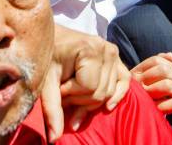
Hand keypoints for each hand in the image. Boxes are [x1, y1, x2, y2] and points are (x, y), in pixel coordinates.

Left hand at [41, 26, 130, 141]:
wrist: (54, 36)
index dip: (70, 95)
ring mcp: (114, 52)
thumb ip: (52, 108)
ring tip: (73, 93)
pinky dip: (117, 95)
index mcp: (90, 49)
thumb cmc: (48, 56)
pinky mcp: (117, 57)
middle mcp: (107, 49)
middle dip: (79, 100)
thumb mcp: (46, 81)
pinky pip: (124, 80)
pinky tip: (107, 107)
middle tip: (63, 93)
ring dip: (90, 99)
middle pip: (100, 93)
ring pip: (109, 91)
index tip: (57, 88)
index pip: (89, 88)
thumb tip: (54, 139)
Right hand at [131, 52, 171, 114]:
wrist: (128, 119)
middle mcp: (139, 84)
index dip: (168, 64)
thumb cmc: (138, 96)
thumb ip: (157, 63)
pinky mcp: (154, 113)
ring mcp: (145, 99)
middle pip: (164, 70)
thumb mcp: (144, 76)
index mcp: (136, 74)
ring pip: (169, 85)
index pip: (156, 61)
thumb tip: (171, 56)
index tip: (170, 72)